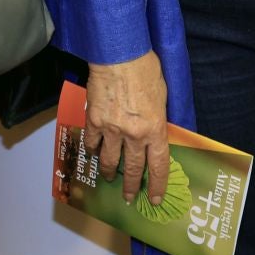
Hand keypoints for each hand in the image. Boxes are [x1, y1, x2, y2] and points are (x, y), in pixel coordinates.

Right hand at [85, 51, 171, 204]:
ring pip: (108, 160)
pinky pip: (92, 142)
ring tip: (109, 177)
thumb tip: (155, 131)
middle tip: (129, 197)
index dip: (157, 185)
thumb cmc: (146, 70)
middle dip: (131, 186)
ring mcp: (111, 129)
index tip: (155, 198)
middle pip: (132, 169)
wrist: (119, 55)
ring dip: (109, 172)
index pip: (158, 166)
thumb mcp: (162, 97)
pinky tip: (94, 151)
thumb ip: (158, 118)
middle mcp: (133, 135)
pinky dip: (93, 149)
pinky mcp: (94, 120)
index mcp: (155, 129)